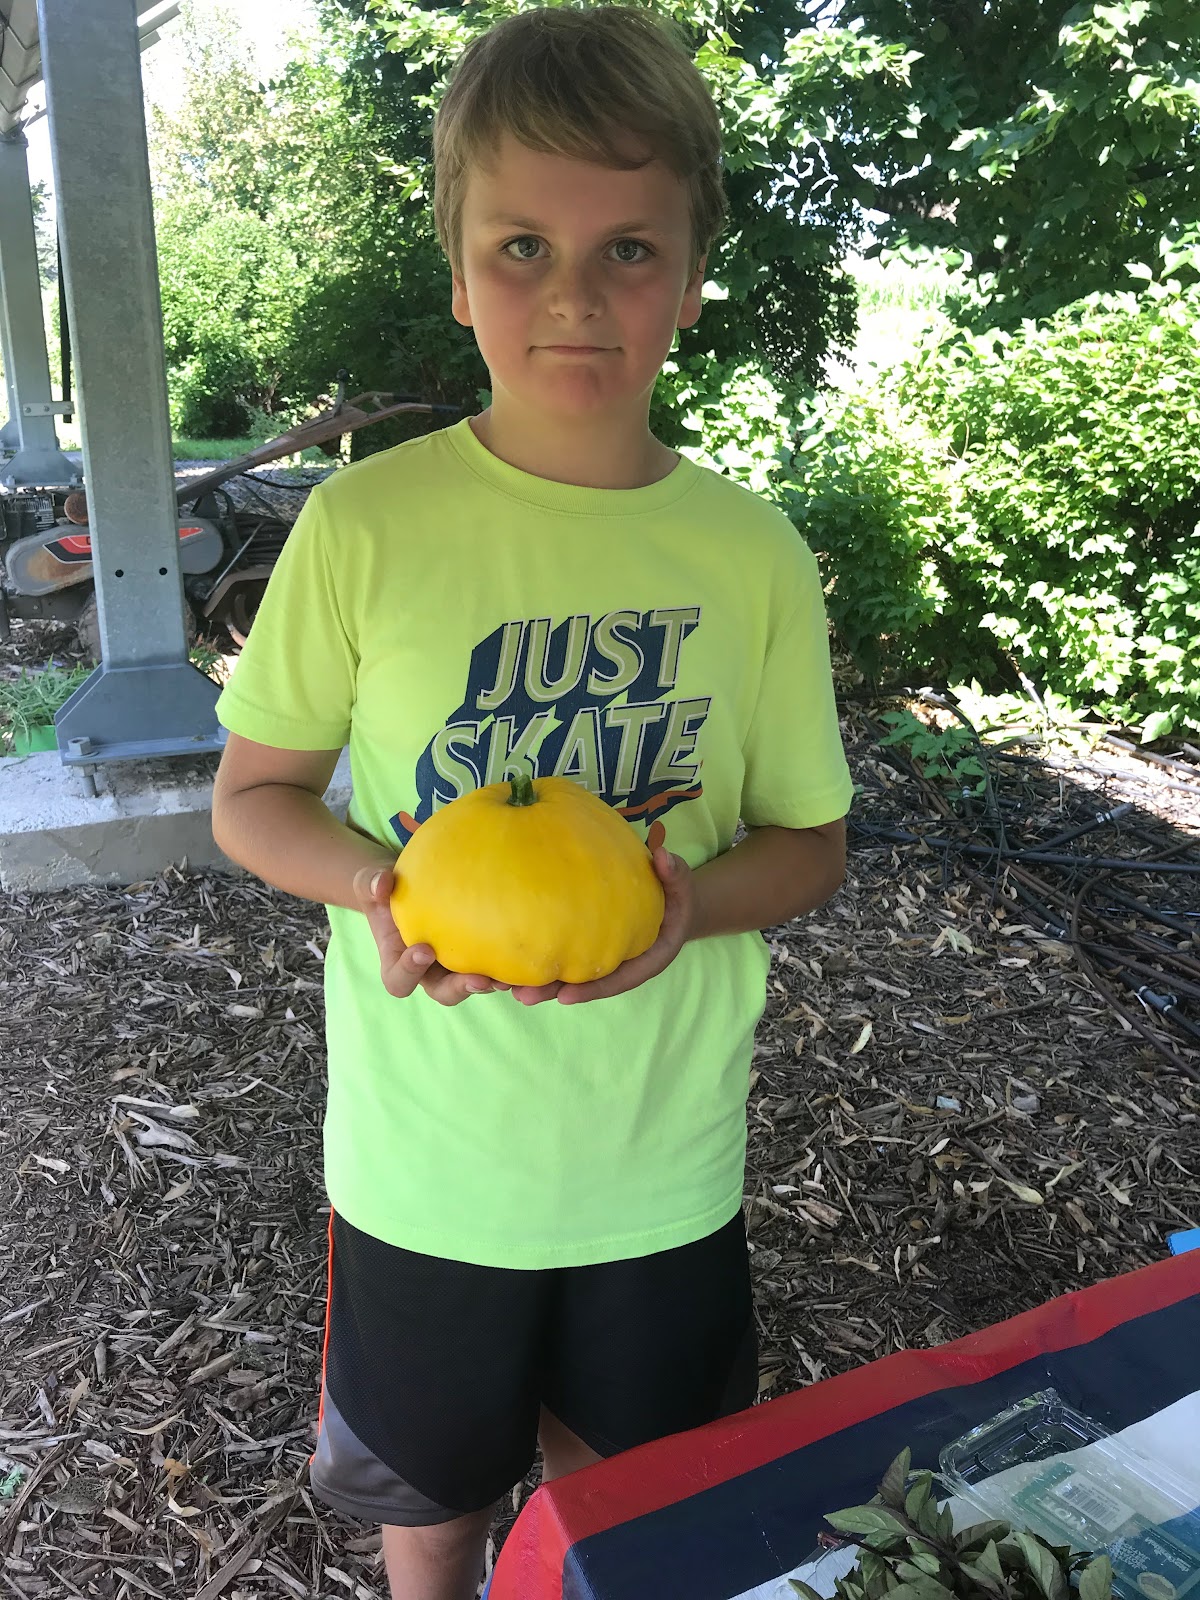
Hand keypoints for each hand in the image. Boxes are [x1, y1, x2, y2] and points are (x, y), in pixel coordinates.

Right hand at [352, 863, 509, 1006]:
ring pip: (476, 985)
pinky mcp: (483, 954)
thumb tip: (382, 884)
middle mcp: (431, 972)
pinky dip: (512, 968)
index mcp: (400, 962)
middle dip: (460, 988)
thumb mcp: (372, 882)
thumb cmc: (389, 888)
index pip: (400, 980)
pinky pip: (498, 967)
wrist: (415, 883)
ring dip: (493, 984)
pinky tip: (529, 958)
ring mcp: (458, 966)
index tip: (423, 950)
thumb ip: (372, 883)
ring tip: (509, 976)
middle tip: (478, 978)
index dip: (409, 971)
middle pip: (444, 993)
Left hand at [510, 821, 694, 1006]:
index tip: (565, 996)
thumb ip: (675, 874)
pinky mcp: (586, 944)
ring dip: (536, 981)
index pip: (617, 979)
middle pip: (585, 983)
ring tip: (503, 985)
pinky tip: (506, 960)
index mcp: (644, 959)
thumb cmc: (675, 895)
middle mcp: (619, 964)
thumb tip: (663, 856)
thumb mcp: (680, 885)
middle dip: (553, 990)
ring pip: (568, 974)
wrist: (669, 903)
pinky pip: (562, 954)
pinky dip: (537, 957)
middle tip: (522, 996)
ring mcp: (600, 956)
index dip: (591, 989)